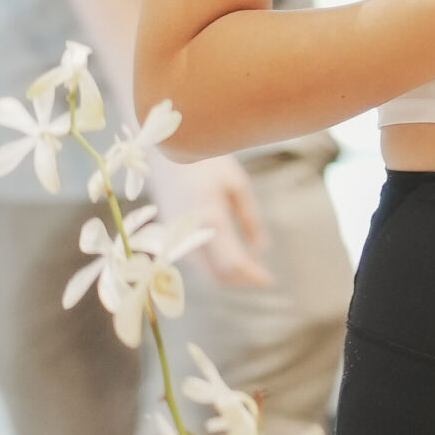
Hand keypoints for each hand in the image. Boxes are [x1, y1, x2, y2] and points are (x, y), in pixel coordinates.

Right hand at [153, 152, 273, 288]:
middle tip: (262, 278)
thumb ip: (250, 219)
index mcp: (210, 219)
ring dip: (228, 276)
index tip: (269, 281)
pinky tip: (230, 257)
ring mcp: (177, 238)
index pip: (232, 263)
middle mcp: (190, 234)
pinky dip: (214, 267)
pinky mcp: (170, 238)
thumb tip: (262, 249)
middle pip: (217, 275)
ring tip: (251, 267)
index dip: (252, 276)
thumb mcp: (237, 184)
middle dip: (241, 281)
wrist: (166, 153)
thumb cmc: (207, 163)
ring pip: (204, 272)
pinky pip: (196, 263)